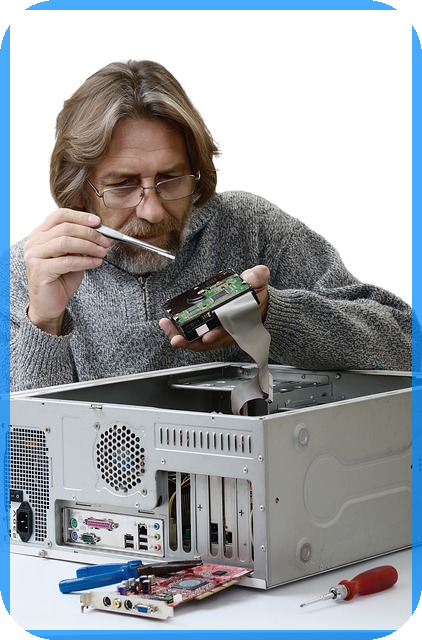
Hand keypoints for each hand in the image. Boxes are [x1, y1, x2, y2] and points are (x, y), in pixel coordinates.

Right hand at [24, 209, 109, 334]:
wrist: (50, 304)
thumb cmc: (61, 279)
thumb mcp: (72, 256)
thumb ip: (80, 242)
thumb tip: (98, 231)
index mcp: (40, 234)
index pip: (60, 216)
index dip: (80, 216)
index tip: (98, 222)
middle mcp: (34, 242)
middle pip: (65, 228)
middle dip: (90, 233)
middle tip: (105, 241)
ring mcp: (34, 255)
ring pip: (66, 242)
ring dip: (89, 246)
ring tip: (102, 252)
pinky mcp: (39, 270)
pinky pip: (68, 261)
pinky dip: (86, 261)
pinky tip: (96, 263)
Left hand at [159, 265, 269, 351]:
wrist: (259, 306)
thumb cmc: (257, 299)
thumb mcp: (259, 283)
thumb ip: (257, 277)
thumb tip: (251, 277)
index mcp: (239, 322)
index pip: (228, 331)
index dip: (217, 334)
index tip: (208, 335)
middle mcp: (227, 332)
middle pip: (208, 342)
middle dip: (191, 341)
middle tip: (177, 337)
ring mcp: (217, 334)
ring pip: (199, 342)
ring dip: (183, 339)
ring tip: (168, 329)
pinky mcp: (209, 333)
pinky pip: (195, 338)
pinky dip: (183, 335)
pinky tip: (171, 327)